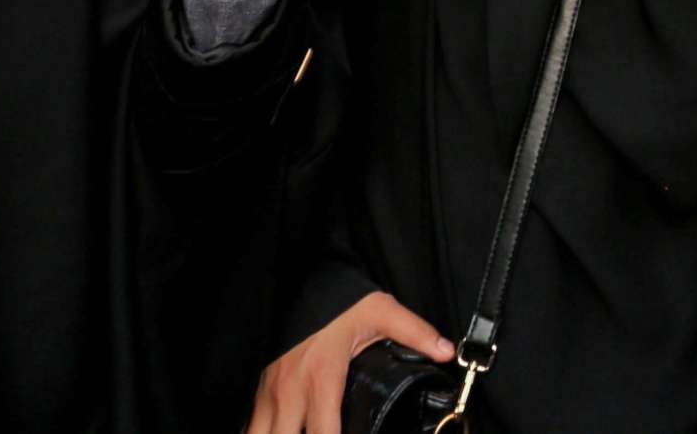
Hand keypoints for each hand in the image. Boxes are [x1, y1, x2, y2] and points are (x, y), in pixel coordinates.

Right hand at [247, 290, 453, 433]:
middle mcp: (290, 392)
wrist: (302, 279)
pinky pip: (250, 426)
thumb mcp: (381, 312)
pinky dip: (262, 433)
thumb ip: (415, 334)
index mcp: (321, 379)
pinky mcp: (260, 390)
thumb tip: (446, 352)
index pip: (324, 433)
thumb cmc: (339, 301)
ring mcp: (269, 393)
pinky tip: (282, 433)